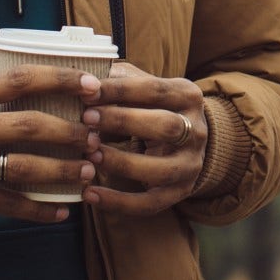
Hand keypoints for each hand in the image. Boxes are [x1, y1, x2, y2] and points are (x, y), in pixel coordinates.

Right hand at [0, 66, 99, 223]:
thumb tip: (49, 89)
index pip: (19, 80)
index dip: (59, 80)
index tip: (92, 85)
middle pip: (27, 125)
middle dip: (69, 132)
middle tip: (97, 136)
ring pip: (21, 167)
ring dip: (61, 171)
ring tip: (88, 171)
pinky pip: (6, 203)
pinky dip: (37, 209)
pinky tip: (61, 211)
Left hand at [80, 62, 208, 215]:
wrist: (187, 141)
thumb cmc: (152, 108)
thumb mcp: (145, 89)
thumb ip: (120, 80)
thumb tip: (82, 76)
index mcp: (188, 96)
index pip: (155, 89)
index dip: (120, 90)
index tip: (87, 92)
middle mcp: (197, 130)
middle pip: (167, 126)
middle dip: (124, 122)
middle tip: (86, 120)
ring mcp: (191, 164)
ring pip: (162, 169)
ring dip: (122, 163)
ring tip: (88, 156)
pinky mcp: (180, 192)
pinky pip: (151, 203)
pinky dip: (119, 202)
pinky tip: (90, 194)